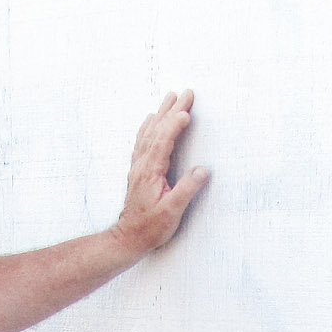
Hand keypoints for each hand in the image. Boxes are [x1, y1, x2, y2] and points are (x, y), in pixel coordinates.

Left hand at [112, 90, 209, 256]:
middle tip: (186, 93)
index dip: (174, 124)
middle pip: (157, 130)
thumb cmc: (151, 227)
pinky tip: (151, 119)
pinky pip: (143, 140)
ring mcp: (139, 165)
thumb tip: (202, 170)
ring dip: (161, 113)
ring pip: (149, 132)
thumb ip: (186, 189)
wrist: (129, 238)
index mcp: (151, 171)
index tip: (186, 111)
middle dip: (172, 110)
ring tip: (171, 97)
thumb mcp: (172, 212)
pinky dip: (149, 126)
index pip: (163, 141)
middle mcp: (142, 164)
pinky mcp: (139, 170)